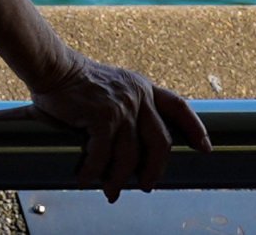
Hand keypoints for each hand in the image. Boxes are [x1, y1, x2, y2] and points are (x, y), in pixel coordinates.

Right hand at [26, 54, 209, 197]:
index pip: (178, 106)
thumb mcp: (111, 86)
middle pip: (161, 141)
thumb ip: (126, 105)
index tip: (204, 148)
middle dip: (155, 169)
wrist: (51, 65)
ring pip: (130, 155)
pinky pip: (103, 154)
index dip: (195, 128)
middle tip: (146, 186)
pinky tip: (85, 178)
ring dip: (120, 178)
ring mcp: (121, 106)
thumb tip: (131, 143)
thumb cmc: (74, 79)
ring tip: (111, 191)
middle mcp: (137, 95)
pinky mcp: (101, 116)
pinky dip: (94, 170)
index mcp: (141, 87)